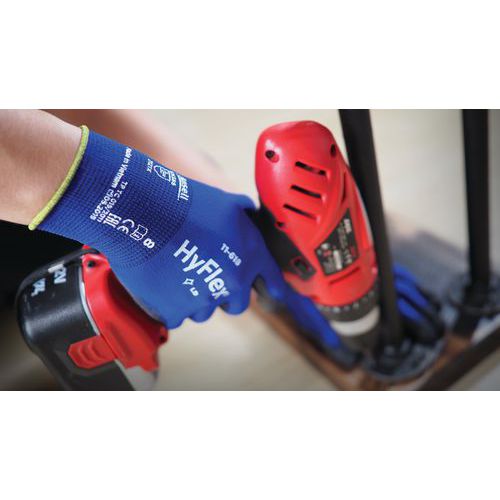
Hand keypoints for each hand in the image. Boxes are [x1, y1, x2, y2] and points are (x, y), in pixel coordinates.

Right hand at [34, 127, 292, 327]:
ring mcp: (204, 300)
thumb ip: (244, 213)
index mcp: (250, 257)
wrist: (144, 212)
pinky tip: (160, 283)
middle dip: (225, 294)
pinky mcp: (174, 311)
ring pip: (204, 311)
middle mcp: (232, 283)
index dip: (270, 289)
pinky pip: (176, 316)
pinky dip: (168, 305)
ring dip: (194, 299)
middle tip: (205, 277)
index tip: (270, 296)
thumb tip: (250, 212)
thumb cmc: (184, 203)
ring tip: (177, 273)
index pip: (273, 284)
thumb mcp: (226, 202)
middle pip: (237, 304)